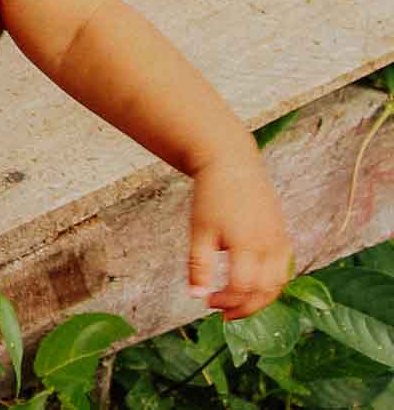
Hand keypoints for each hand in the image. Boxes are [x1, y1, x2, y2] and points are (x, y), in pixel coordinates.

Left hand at [189, 156, 290, 318]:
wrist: (232, 165)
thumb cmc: (212, 197)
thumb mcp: (199, 230)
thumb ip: (198, 264)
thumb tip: (195, 296)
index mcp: (247, 243)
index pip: (244, 287)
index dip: (227, 301)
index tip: (208, 302)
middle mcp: (270, 245)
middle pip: (266, 291)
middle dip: (244, 307)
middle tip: (222, 314)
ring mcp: (281, 241)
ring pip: (279, 283)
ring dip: (260, 299)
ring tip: (236, 305)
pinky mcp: (284, 237)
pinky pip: (284, 269)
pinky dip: (271, 284)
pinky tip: (252, 287)